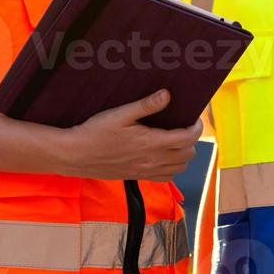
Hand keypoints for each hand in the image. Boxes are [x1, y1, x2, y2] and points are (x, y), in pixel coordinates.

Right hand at [58, 90, 202, 182]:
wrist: (77, 155)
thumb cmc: (96, 132)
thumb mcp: (120, 113)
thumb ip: (145, 105)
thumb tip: (167, 95)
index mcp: (152, 143)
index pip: (187, 138)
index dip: (196, 128)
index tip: (194, 118)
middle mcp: (153, 160)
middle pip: (187, 154)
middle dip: (191, 139)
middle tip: (183, 125)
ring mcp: (146, 171)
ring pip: (180, 167)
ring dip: (183, 154)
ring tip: (175, 139)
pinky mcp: (139, 177)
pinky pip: (166, 177)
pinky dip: (172, 167)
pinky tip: (163, 155)